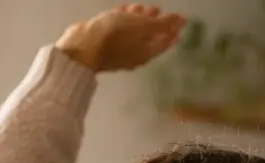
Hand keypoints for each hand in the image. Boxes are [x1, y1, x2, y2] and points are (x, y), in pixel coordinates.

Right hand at [57, 4, 185, 73]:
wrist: (81, 47)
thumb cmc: (115, 36)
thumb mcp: (143, 26)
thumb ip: (164, 24)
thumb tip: (183, 22)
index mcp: (147, 52)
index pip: (165, 41)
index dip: (173, 29)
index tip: (178, 20)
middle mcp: (135, 54)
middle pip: (149, 37)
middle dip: (154, 23)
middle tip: (155, 9)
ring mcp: (119, 51)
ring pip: (133, 33)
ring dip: (137, 19)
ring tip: (139, 6)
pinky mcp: (105, 45)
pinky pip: (119, 32)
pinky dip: (123, 21)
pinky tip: (122, 12)